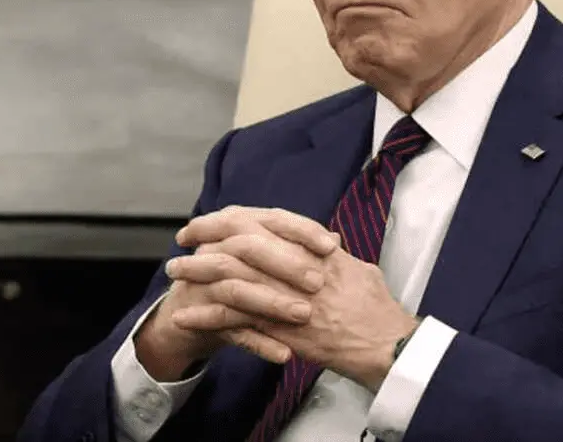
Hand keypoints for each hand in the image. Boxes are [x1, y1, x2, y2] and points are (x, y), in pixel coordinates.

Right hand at [134, 206, 340, 378]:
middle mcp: (217, 249)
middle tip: (318, 283)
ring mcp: (204, 283)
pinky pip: (229, 329)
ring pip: (238, 289)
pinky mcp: (198, 316)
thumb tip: (336, 240)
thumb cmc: (235, 281)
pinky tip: (283, 353)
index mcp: (238, 228)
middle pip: (250, 248)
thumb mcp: (263, 260)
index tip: (331, 247)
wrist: (186, 317)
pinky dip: (257, 342)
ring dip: (272, 303)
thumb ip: (296, 249)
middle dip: (287, 264)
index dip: (302, 230)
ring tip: (304, 316)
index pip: (272, 219)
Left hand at [170, 234, 418, 391]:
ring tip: (173, 273)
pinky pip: (235, 320)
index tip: (210, 219)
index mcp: (313, 248)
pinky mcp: (279, 329)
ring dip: (198, 274)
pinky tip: (184, 316)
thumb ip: (333, 255)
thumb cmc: (377, 309)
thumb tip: (323, 244)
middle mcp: (297, 266)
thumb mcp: (356, 269)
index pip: (264, 221)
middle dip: (205, 238)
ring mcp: (286, 297)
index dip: (231, 218)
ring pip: (230, 277)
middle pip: (239, 242)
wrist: (388, 344)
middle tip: (182, 239)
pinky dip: (207, 317)